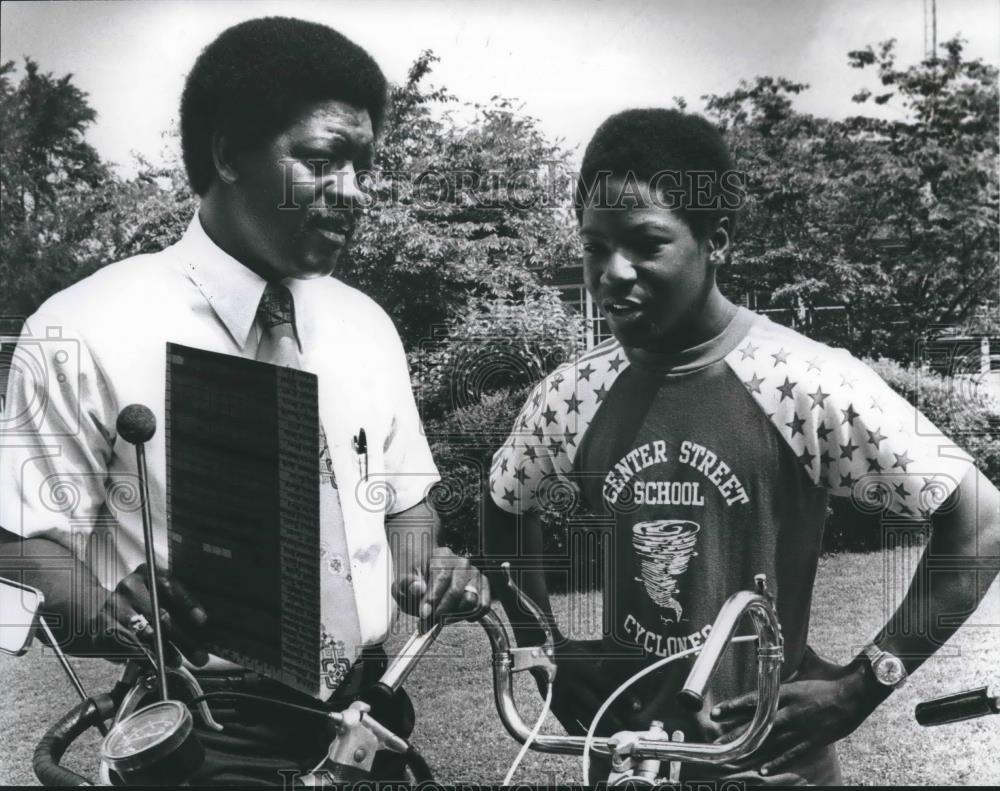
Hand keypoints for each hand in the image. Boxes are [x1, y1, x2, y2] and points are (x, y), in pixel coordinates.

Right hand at [94, 564, 208, 666]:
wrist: (96, 607)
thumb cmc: (138, 601)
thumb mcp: (155, 591)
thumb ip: (176, 602)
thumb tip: (200, 625)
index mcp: (148, 573)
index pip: (171, 586)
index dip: (188, 604)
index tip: (203, 621)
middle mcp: (130, 588)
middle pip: (161, 615)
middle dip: (184, 639)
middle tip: (200, 656)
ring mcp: (115, 607)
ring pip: (145, 634)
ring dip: (165, 651)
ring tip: (178, 662)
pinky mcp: (104, 627)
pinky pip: (127, 646)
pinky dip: (144, 658)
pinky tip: (156, 663)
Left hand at [394, 547, 490, 631]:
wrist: (427, 579)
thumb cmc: (416, 582)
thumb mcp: (403, 584)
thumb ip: (407, 585)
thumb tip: (418, 588)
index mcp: (441, 555)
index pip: (440, 577)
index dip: (432, 598)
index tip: (424, 613)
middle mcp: (461, 562)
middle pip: (456, 591)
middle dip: (441, 611)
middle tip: (428, 622)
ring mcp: (474, 574)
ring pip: (471, 600)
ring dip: (455, 615)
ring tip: (441, 618)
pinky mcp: (483, 587)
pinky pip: (483, 606)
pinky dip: (472, 616)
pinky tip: (456, 617)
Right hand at [532, 639, 642, 735]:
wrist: (539, 653)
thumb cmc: (569, 649)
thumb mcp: (587, 648)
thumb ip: (606, 650)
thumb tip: (628, 648)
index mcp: (584, 669)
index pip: (608, 684)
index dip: (624, 696)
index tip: (638, 707)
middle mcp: (574, 684)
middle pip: (597, 706)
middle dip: (613, 719)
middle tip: (628, 729)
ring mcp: (564, 697)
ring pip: (584, 718)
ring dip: (599, 728)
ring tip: (614, 737)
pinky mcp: (555, 706)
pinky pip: (570, 725)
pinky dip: (582, 733)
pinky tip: (592, 739)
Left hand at [710, 646, 884, 774]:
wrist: (858, 691)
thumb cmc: (833, 675)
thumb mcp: (808, 663)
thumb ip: (793, 657)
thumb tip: (783, 640)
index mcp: (787, 691)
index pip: (755, 700)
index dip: (733, 707)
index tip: (716, 713)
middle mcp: (791, 711)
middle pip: (758, 725)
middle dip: (736, 734)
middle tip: (717, 742)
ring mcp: (802, 728)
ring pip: (771, 742)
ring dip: (751, 750)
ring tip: (733, 757)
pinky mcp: (814, 740)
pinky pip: (792, 753)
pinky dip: (777, 762)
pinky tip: (763, 769)